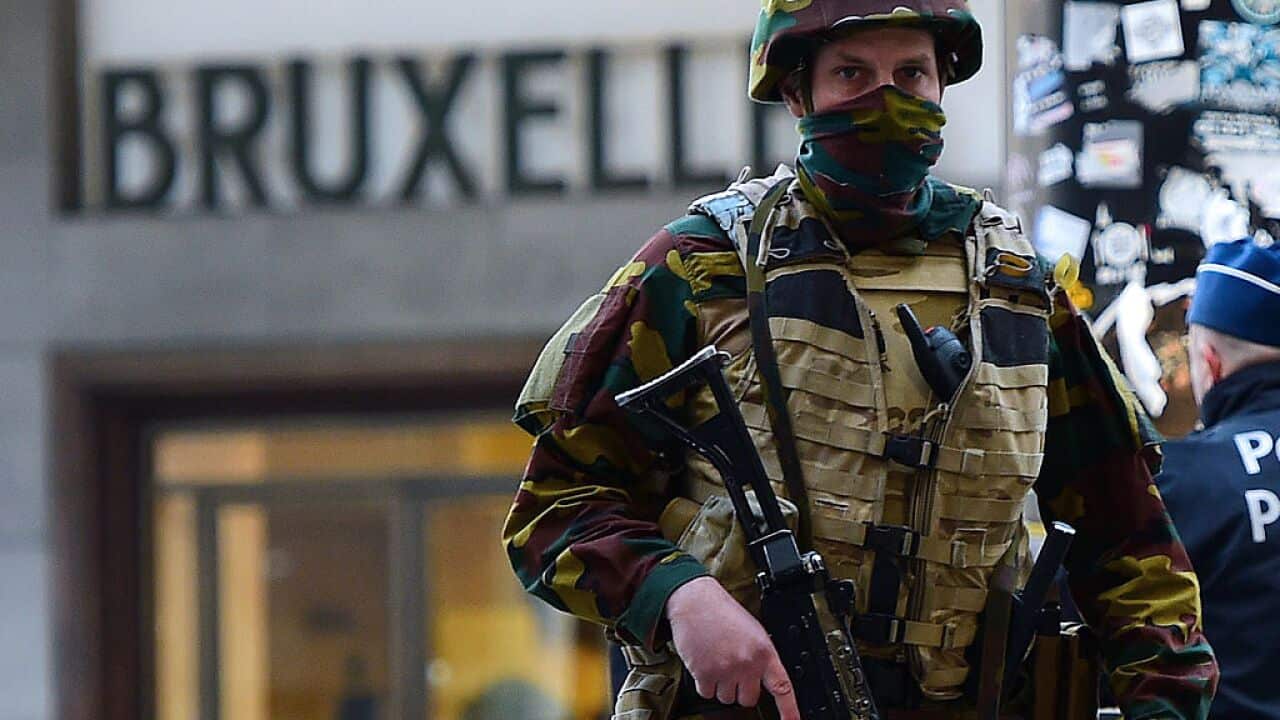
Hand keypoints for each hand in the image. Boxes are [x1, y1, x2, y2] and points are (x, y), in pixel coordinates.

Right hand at [664, 577, 799, 719]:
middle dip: (741, 689)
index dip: (790, 710)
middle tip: (733, 669)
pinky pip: (707, 694)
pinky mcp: (704, 674)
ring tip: (718, 661)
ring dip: (722, 686)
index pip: (782, 687)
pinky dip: (705, 684)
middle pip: (749, 699)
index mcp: (764, 651)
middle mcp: (747, 663)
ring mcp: (725, 670)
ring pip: (727, 698)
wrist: (695, 601)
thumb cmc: (722, 613)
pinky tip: (705, 663)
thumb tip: (763, 678)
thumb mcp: (753, 631)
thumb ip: (761, 656)